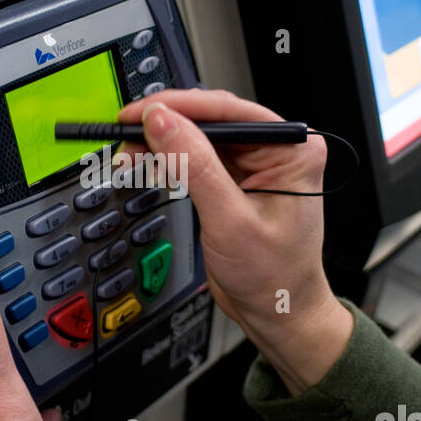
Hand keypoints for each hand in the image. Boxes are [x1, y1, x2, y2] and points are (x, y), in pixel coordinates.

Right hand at [118, 89, 352, 394]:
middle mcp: (277, 149)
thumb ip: (195, 166)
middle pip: (211, 119)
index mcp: (293, 148)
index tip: (140, 112)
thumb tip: (163, 122)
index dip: (179, 107)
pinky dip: (169, 160)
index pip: (229, 110)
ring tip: (131, 151)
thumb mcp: (230, 220)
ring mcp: (255, 164)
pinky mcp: (235, 180)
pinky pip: (197, 158)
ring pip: (199, 137)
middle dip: (166, 125)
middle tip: (127, 131)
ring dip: (163, 142)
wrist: (278, 314)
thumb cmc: (275, 276)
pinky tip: (148, 162)